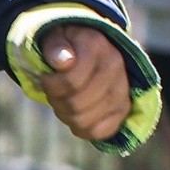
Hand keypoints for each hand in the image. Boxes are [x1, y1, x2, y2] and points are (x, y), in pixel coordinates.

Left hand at [32, 22, 133, 142]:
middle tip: (53, 91)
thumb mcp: (54, 37)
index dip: (50, 84)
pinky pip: (99, 132)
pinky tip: (76, 114)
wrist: (90, 47)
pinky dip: (81, 128)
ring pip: (84, 121)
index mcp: (98, 47)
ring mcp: (123, 91)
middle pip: (75, 104)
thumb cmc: (67, 44)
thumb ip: (55, 46)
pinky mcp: (124, 109)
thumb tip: (63, 62)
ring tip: (64, 100)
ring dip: (66, 115)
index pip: (71, 82)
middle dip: (56, 100)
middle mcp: (116, 68)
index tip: (45, 76)